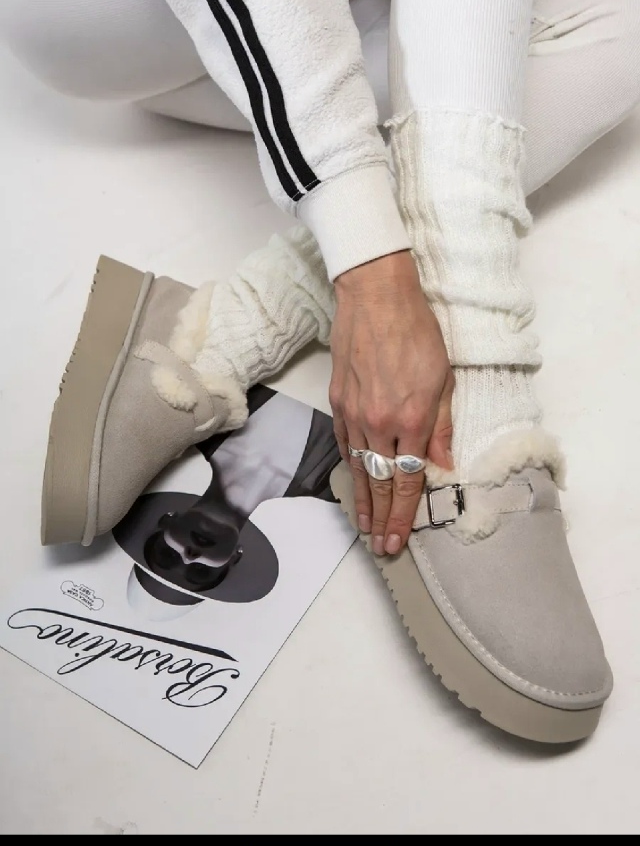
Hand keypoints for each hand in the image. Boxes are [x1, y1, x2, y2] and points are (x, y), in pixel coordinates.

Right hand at [330, 251, 453, 556]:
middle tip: (380, 547)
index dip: (404, 515)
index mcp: (410, 420)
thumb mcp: (443, 379)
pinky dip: (350, 469)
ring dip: (363, 502)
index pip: (407, 481)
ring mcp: (353, 414)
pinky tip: (355, 484)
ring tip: (365, 527)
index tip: (399, 541)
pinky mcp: (338, 402)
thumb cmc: (417, 332)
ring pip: (358, 469)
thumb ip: (442, 427)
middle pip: (380, 483)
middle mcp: (377, 423)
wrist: (376, 297)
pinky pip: (343, 445)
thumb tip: (443, 467)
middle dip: (381, 519)